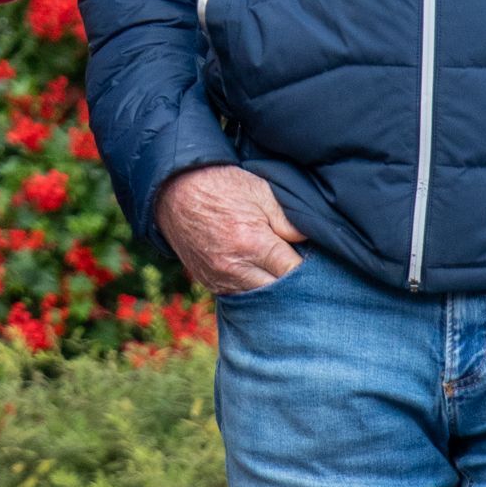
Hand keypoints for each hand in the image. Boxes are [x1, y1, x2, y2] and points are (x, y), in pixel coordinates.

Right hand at [156, 164, 305, 294]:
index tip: (311, 258)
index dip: (308, 267)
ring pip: (259, 300)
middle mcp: (235, 268)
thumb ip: (288, 220)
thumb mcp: (261, 192)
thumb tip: (309, 241)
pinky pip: (239, 297)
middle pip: (279, 293)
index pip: (293, 272)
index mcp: (253, 244)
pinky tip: (259, 276)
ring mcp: (220, 279)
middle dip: (293, 283)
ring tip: (279, 272)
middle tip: (299, 268)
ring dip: (272, 290)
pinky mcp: (208, 283)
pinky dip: (252, 290)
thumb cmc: (221, 186)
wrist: (174, 191)